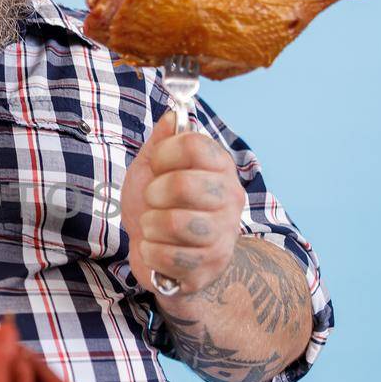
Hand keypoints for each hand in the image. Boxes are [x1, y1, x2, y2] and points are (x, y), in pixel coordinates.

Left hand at [120, 112, 245, 297]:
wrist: (163, 259)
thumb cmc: (159, 208)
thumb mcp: (152, 170)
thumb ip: (161, 141)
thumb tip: (174, 115)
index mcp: (219, 168)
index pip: (195, 145)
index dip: (165, 153)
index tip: (157, 165)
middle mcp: (230, 198)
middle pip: (184, 185)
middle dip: (154, 193)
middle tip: (154, 201)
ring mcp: (224, 235)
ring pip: (176, 223)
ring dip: (151, 225)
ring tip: (154, 227)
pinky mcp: (210, 267)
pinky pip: (169, 255)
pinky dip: (150, 252)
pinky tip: (156, 250)